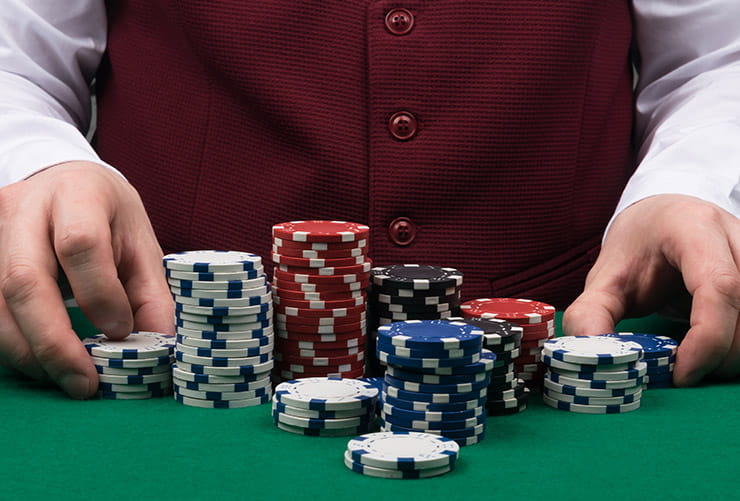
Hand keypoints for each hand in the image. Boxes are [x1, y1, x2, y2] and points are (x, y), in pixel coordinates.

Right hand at [0, 161, 173, 397]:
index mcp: (78, 194)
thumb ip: (151, 295)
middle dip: (54, 342)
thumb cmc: (109, 218)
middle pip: (24, 280)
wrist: (66, 184)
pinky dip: (14, 345)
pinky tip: (43, 362)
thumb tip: (158, 346)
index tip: (121, 330)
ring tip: (67, 379)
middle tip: (84, 383)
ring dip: (30, 352)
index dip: (99, 295)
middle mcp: (24, 209)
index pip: (80, 244)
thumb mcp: (141, 245)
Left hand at [563, 194, 739, 385]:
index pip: (719, 287)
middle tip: (681, 374)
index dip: (707, 339)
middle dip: (718, 355)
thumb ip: (591, 314)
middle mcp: (733, 235)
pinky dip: (737, 344)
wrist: (660, 218)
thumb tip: (590, 357)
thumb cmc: (635, 248)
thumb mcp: (605, 277)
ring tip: (693, 360)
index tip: (681, 374)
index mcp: (693, 228)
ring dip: (732, 353)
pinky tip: (709, 348)